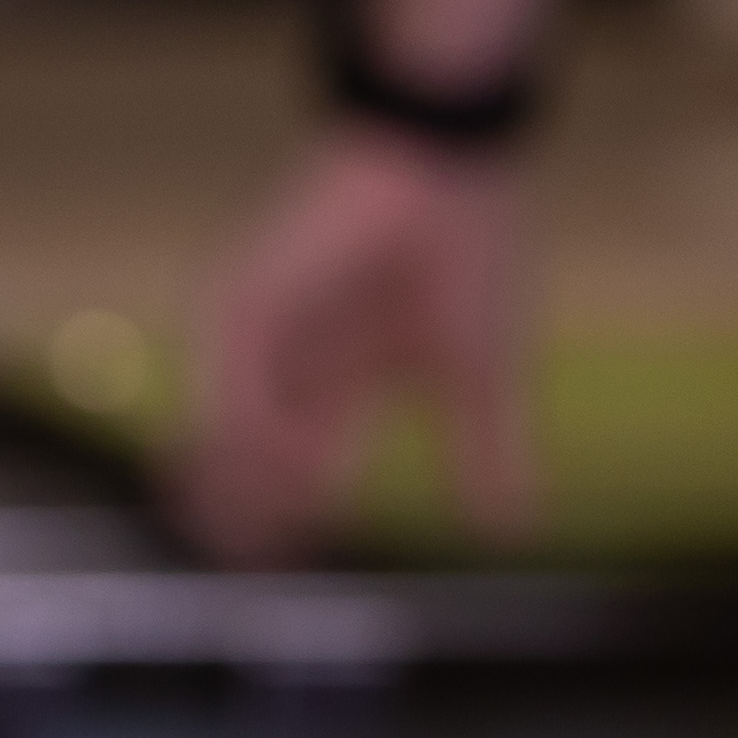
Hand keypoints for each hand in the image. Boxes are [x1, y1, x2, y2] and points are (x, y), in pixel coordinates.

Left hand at [178, 127, 532, 563]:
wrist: (452, 169)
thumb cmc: (468, 255)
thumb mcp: (483, 376)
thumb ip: (488, 454)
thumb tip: (511, 536)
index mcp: (334, 384)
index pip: (289, 472)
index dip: (281, 524)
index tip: (280, 568)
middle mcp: (283, 365)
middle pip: (237, 463)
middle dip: (244, 517)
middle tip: (262, 559)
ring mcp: (259, 334)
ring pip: (226, 436)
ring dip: (254, 485)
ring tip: (290, 514)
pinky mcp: (247, 301)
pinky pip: (234, 388)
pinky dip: (253, 436)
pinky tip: (290, 466)